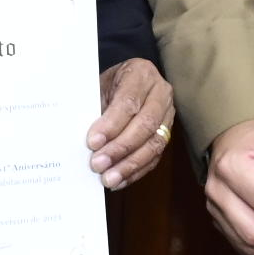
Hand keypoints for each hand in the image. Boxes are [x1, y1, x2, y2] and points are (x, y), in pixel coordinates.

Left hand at [86, 58, 175, 189]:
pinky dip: (136, 171)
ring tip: (109, 178)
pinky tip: (120, 181)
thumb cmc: (108, 84)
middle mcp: (160, 93)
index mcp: (141, 74)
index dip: (111, 124)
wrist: (125, 82)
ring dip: (129, 165)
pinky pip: (155, 156)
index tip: (92, 142)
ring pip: (154, 144)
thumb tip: (85, 140)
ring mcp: (167, 115)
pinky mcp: (167, 134)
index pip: (129, 102)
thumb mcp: (98, 85)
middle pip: (145, 125)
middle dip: (120, 148)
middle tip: (98, 164)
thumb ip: (94, 108)